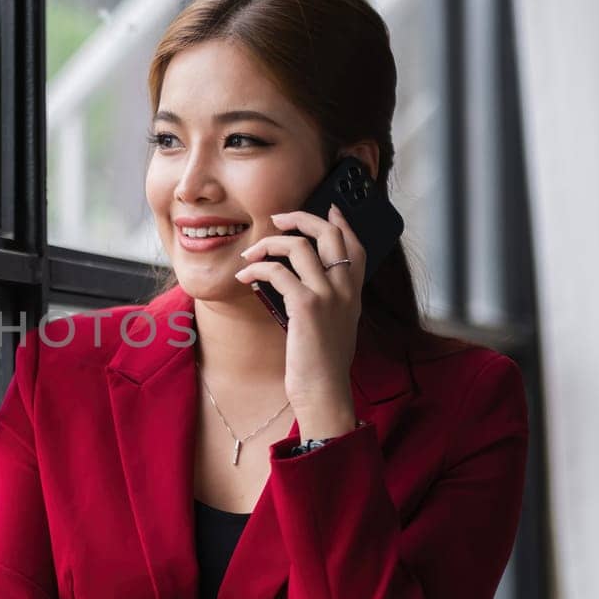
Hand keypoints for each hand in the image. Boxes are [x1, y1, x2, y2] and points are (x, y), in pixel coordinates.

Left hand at [233, 204, 365, 417]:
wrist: (324, 391)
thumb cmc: (322, 363)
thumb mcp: (335, 325)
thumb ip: (329, 300)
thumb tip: (302, 281)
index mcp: (354, 293)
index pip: (354, 245)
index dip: (342, 222)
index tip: (329, 207)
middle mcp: (346, 289)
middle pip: (329, 233)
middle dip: (301, 218)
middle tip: (277, 219)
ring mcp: (328, 295)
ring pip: (299, 246)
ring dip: (268, 244)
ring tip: (250, 254)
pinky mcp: (306, 305)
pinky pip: (276, 271)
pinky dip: (256, 269)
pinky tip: (244, 276)